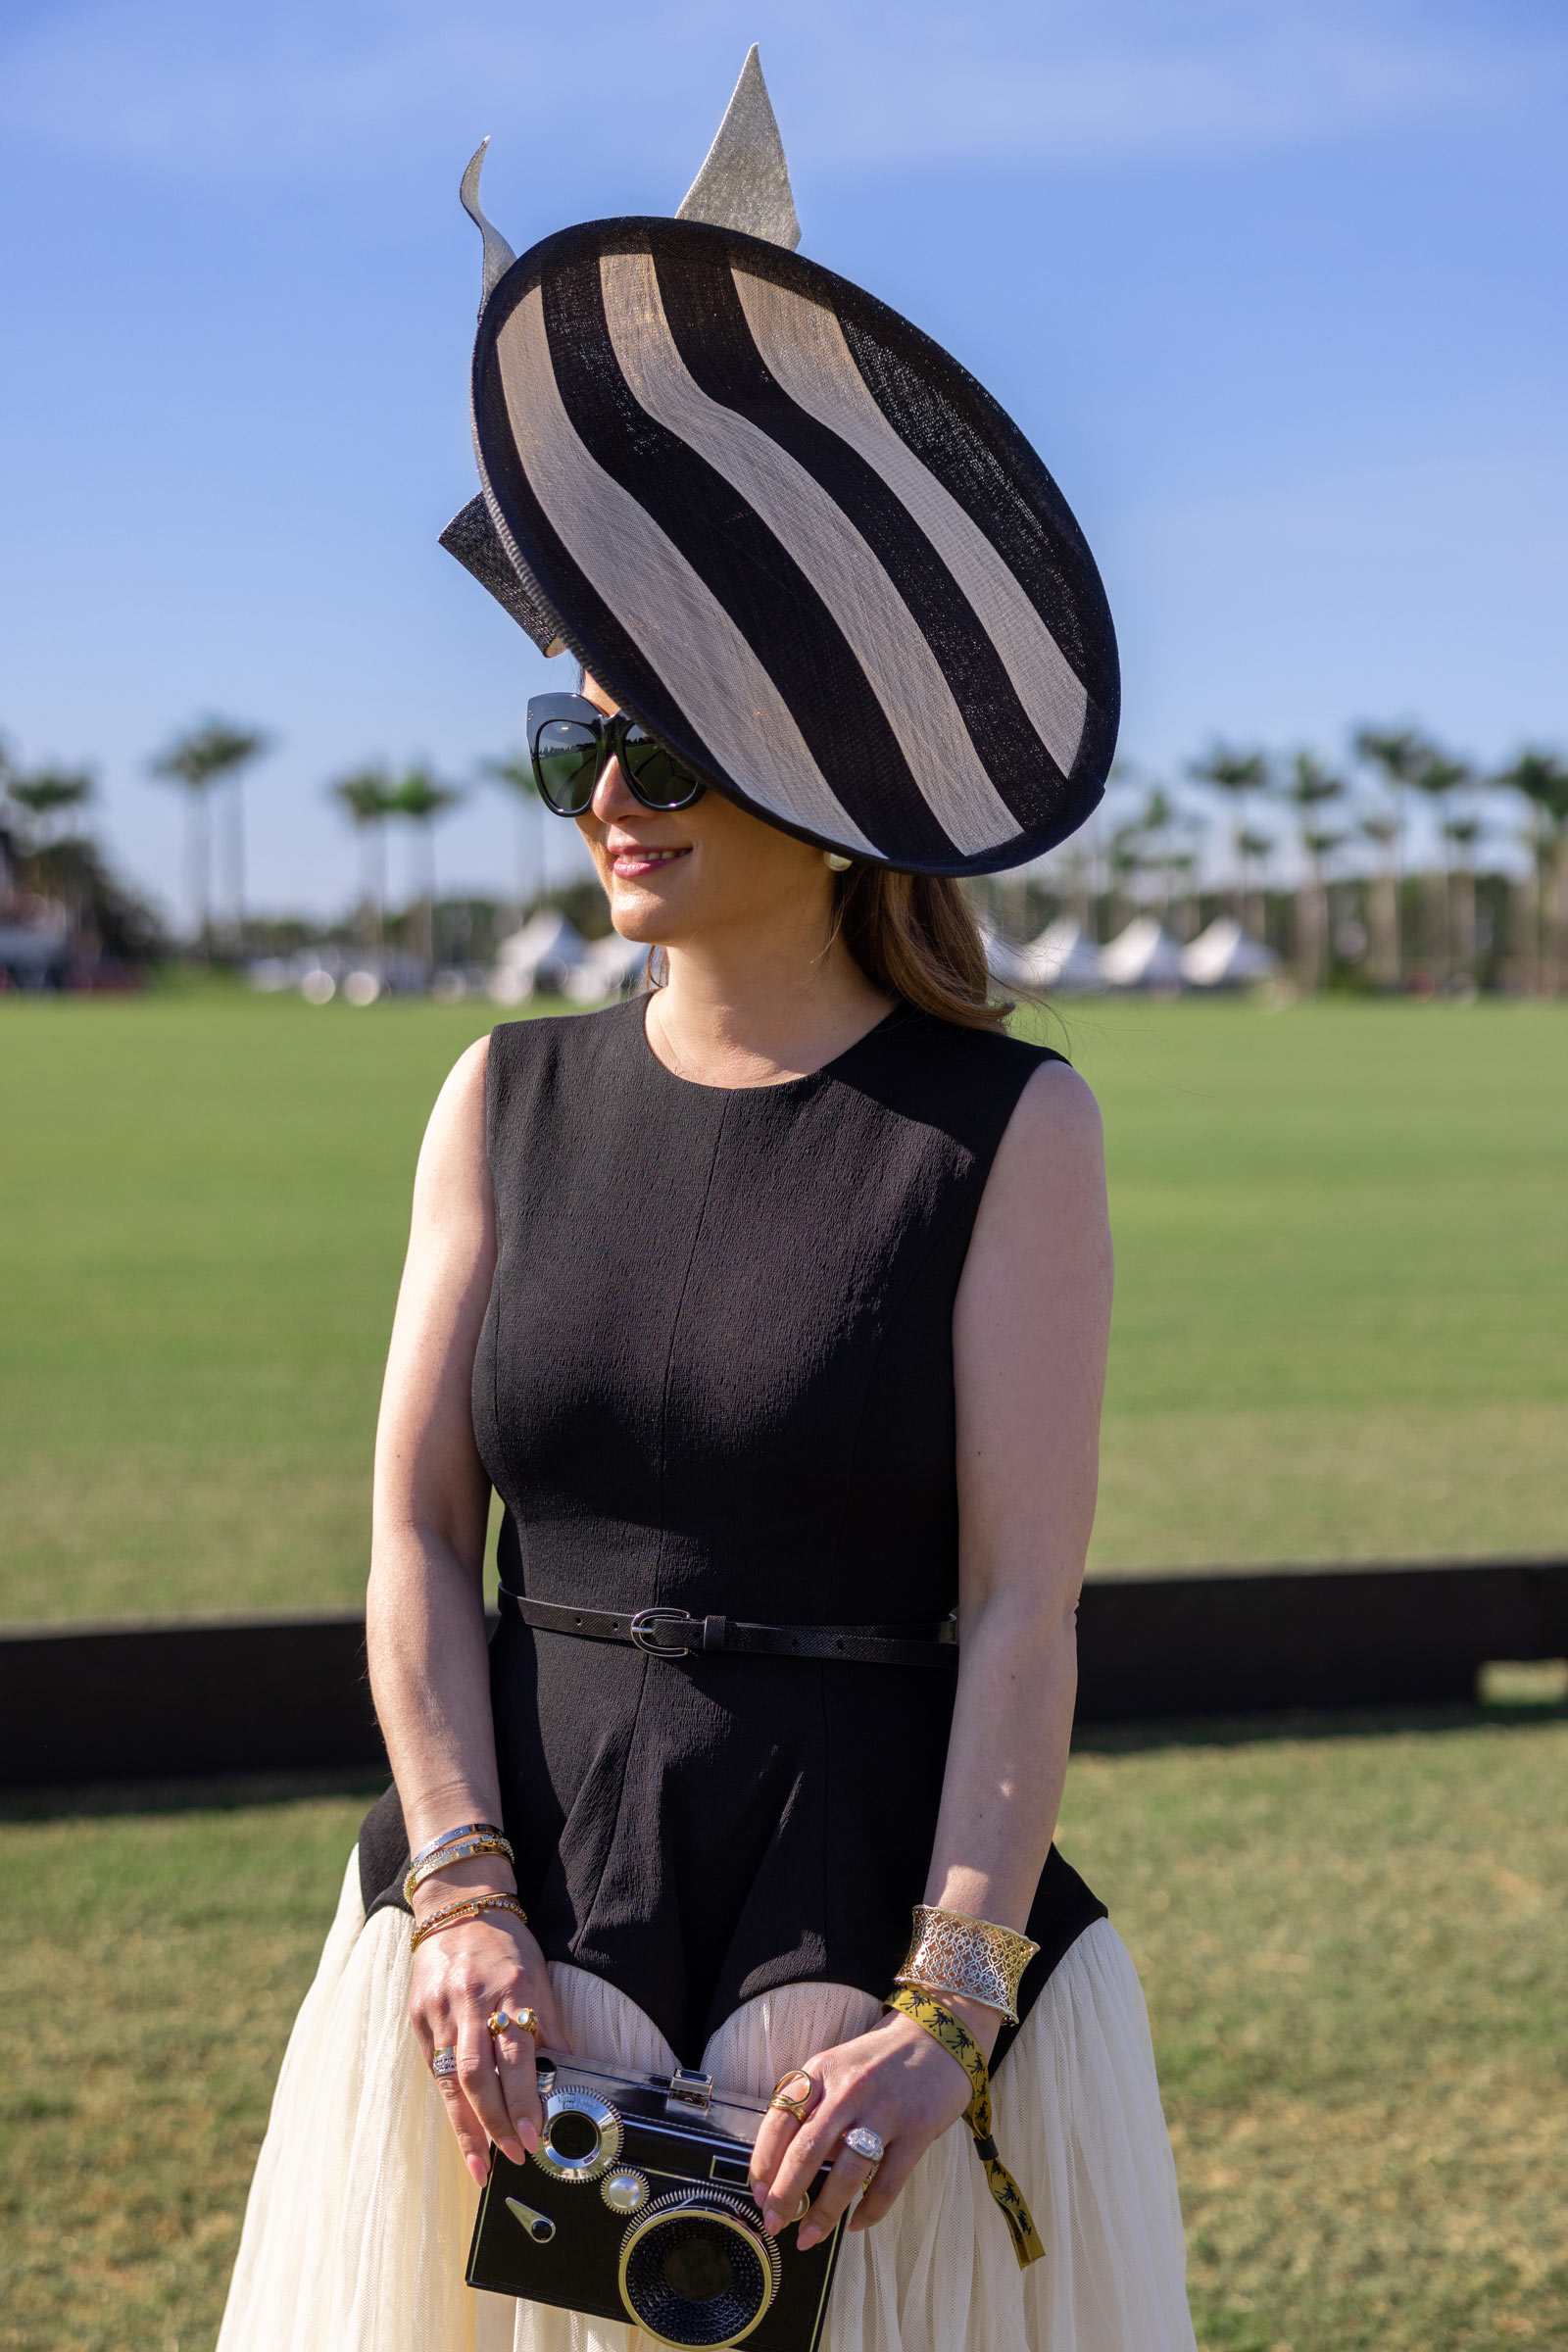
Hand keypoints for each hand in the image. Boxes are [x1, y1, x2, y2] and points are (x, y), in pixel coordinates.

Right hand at [407, 1901, 570, 2187]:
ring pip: (451, 2080)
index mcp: (511, 1990)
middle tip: (512, 2156)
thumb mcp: (538, 1976)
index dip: (524, 2102)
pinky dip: (448, 2103)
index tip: (534, 2136)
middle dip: (495, 2124)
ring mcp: (442, 2010)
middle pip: (479, 2076)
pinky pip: (434, 2068)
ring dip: (467, 2128)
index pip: (517, 2058)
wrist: (458, 1906)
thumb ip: (550, 2026)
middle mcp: (473, 2003)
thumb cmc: (505, 1944)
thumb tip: (570, 2074)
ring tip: (481, 2164)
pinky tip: (460, 2129)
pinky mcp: (419, 2016)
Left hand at [748, 2006, 978, 2249]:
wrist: (938, 2035)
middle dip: (785, 2195)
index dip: (763, 2161)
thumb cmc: (880, 2058)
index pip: (780, 2119)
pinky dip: (870, 2211)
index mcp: (822, 2070)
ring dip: (823, 2213)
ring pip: (846, 2174)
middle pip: (806, 2150)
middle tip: (773, 2224)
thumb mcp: (837, 2066)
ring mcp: (885, 2111)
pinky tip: (856, 2224)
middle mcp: (849, 2090)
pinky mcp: (917, 2131)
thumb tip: (787, 2166)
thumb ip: (814, 2106)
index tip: (757, 2193)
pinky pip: (887, 2183)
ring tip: (809, 2237)